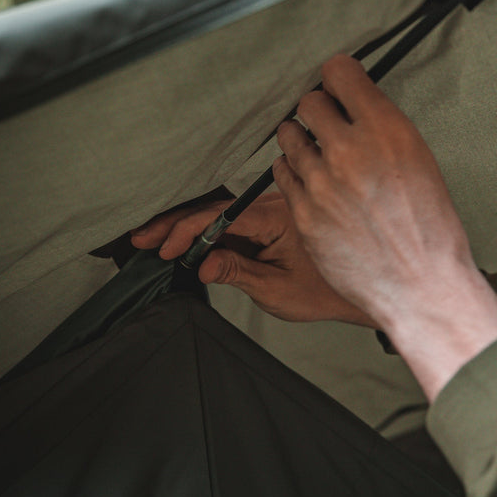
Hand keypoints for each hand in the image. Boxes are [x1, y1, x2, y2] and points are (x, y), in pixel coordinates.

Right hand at [130, 193, 375, 325]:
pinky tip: (181, 240)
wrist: (354, 289)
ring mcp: (268, 211)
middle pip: (213, 207)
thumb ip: (237, 272)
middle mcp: (272, 205)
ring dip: (185, 225)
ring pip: (218, 212)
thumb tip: (201, 264)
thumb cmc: (323, 291)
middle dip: (175, 223)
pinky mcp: (265, 221)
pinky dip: (203, 230)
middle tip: (142, 238)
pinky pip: (229, 220)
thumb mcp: (277, 289)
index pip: (221, 217)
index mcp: (277, 216)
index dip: (188, 231)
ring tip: (152, 238)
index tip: (164, 250)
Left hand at [272, 54, 496, 398]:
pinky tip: (312, 182)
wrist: (420, 284)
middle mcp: (349, 150)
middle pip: (309, 102)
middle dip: (318, 110)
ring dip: (301, 140)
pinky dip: (294, 173)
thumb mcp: (418, 159)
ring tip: (318, 156)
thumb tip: (354, 104)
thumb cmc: (428, 227)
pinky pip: (282, 173)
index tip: (337, 84)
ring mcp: (322, 182)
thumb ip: (381, 127)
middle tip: (328, 125)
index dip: (337, 76)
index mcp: (386, 129)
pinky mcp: (303, 212)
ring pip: (289, 136)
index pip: (339, 72)